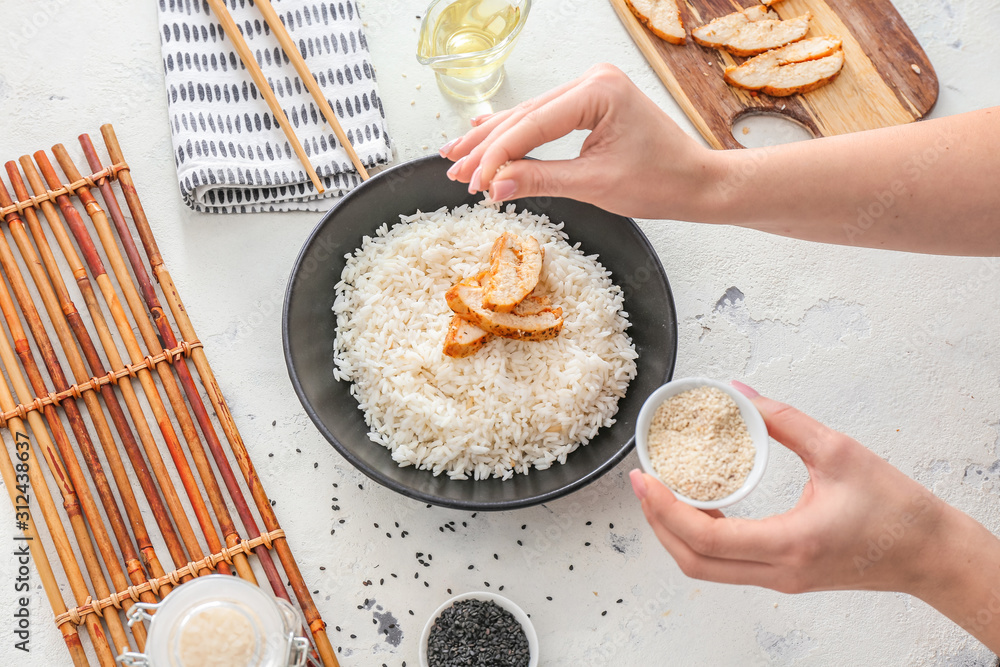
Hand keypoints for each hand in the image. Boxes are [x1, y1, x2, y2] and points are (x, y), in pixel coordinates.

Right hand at [438, 64, 721, 219]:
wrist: (696, 182)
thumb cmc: (661, 181)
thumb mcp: (595, 184)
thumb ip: (542, 180)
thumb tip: (496, 186)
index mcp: (599, 91)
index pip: (531, 125)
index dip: (496, 156)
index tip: (473, 183)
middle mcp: (593, 80)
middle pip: (524, 115)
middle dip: (486, 147)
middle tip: (453, 170)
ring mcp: (592, 88)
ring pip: (529, 115)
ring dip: (494, 140)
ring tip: (458, 157)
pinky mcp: (591, 102)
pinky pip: (544, 117)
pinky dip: (516, 132)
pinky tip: (485, 130)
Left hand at [632, 382, 999, 650]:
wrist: (930, 553)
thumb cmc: (896, 509)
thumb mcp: (839, 451)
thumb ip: (783, 420)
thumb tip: (739, 394)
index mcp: (791, 543)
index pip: (707, 539)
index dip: (665, 509)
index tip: (645, 477)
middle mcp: (779, 571)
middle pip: (694, 562)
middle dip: (657, 522)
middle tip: (642, 482)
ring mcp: (780, 579)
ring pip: (706, 569)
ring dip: (675, 532)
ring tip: (662, 490)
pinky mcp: (784, 576)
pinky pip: (726, 565)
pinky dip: (700, 539)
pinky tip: (697, 506)